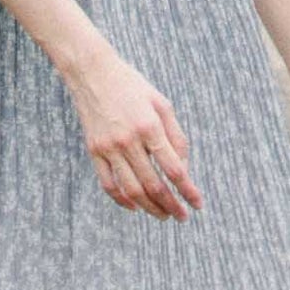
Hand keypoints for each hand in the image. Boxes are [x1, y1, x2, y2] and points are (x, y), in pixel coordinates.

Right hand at [62, 49, 200, 218]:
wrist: (92, 72)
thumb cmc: (132, 86)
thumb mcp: (161, 103)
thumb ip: (176, 136)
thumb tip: (183, 168)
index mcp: (150, 126)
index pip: (174, 168)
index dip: (188, 190)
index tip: (197, 204)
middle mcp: (129, 140)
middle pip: (154, 184)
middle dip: (171, 205)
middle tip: (181, 217)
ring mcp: (109, 147)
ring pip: (132, 190)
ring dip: (150, 208)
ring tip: (163, 215)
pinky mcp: (94, 151)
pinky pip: (108, 184)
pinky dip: (122, 200)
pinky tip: (135, 206)